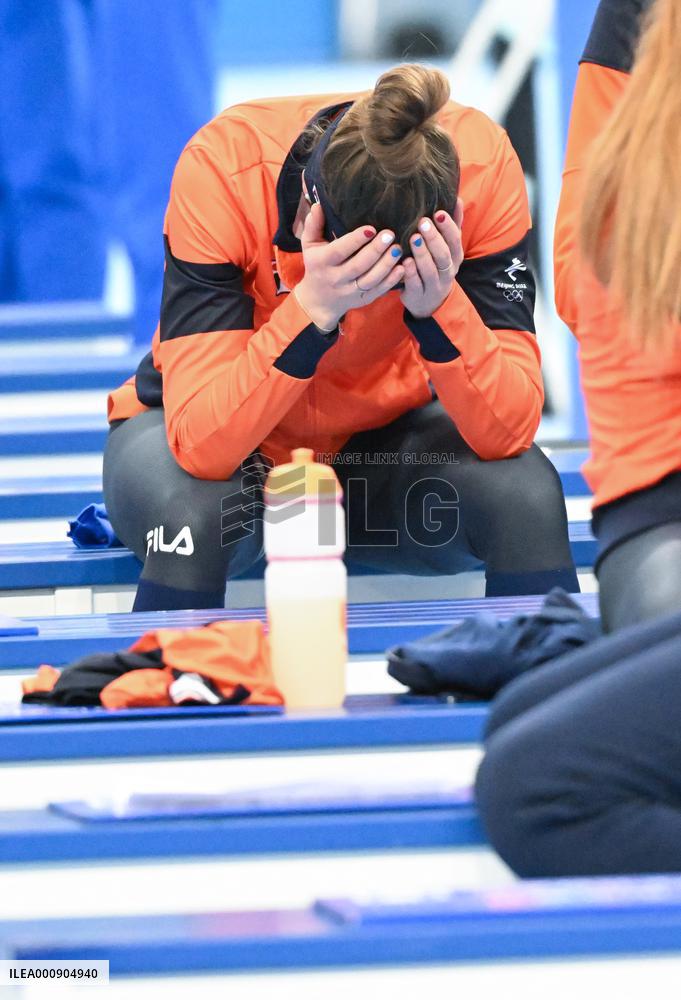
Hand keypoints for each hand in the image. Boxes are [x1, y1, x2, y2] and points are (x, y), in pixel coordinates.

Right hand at [294, 203, 404, 330]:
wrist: (319, 301)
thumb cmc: (316, 265)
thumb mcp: (309, 245)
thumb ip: (313, 225)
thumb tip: (318, 205)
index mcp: (323, 262)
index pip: (339, 251)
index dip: (355, 240)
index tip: (371, 228)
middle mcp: (336, 278)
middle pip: (358, 265)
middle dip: (375, 250)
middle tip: (390, 235)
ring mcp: (350, 291)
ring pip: (370, 279)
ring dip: (386, 264)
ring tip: (398, 249)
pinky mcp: (362, 299)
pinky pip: (378, 291)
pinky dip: (391, 280)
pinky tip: (402, 268)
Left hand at [401, 198, 464, 318]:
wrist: (429, 303)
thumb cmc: (437, 268)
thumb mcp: (448, 248)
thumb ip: (453, 225)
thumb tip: (458, 198)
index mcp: (455, 257)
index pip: (455, 241)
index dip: (448, 227)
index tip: (438, 213)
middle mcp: (447, 272)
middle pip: (443, 255)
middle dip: (434, 239)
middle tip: (422, 223)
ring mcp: (434, 286)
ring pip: (430, 270)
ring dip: (422, 254)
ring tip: (413, 239)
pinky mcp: (419, 296)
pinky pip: (415, 284)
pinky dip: (411, 273)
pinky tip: (404, 262)